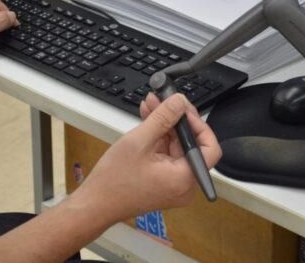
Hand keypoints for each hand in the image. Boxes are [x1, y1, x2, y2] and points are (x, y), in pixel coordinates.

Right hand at [73, 93, 221, 223]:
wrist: (95, 204)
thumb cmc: (114, 181)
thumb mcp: (139, 141)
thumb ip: (163, 118)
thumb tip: (179, 101)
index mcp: (184, 178)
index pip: (209, 147)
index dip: (198, 124)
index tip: (182, 109)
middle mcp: (184, 185)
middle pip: (191, 144)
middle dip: (176, 119)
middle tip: (164, 100)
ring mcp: (174, 184)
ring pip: (177, 146)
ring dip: (165, 125)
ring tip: (151, 105)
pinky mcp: (164, 181)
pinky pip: (167, 154)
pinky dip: (159, 137)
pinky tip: (148, 119)